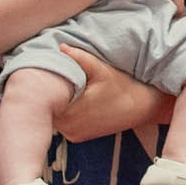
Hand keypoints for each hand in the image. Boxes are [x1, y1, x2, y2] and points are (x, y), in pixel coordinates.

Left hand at [55, 48, 174, 141]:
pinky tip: (72, 103)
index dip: (44, 88)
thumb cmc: (122, 87)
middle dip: (50, 96)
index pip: (45, 101)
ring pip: (54, 118)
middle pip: (48, 110)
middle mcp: (70, 127)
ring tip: (65, 91)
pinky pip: (62, 125)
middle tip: (53, 80)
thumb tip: (62, 47)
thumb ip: (80, 58)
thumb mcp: (101, 70)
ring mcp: (73, 135)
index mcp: (72, 112)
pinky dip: (64, 114)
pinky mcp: (77, 137)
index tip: (47, 76)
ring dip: (57, 106)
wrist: (141, 107)